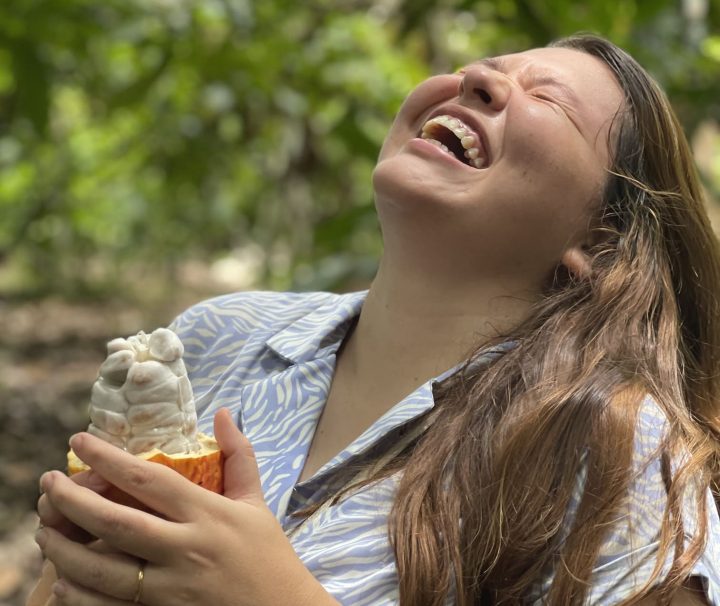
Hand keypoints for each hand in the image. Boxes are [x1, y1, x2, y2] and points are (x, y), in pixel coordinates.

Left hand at [35, 409, 337, 605]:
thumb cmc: (269, 556)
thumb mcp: (256, 502)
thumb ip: (239, 455)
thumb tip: (222, 412)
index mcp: (209, 515)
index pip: (150, 480)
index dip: (109, 459)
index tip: (80, 441)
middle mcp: (187, 549)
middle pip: (116, 522)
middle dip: (72, 501)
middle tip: (47, 483)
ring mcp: (172, 590)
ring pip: (103, 568)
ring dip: (65, 547)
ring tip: (45, 529)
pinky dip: (80, 594)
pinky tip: (64, 578)